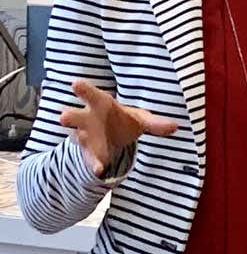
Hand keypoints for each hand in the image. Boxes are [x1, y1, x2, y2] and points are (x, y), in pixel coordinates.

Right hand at [60, 80, 178, 175]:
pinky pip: (91, 159)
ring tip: (83, 140)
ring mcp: (85, 137)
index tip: (75, 83)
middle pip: (74, 116)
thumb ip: (155, 123)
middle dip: (69, 116)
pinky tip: (100, 170)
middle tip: (64, 116)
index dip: (83, 89)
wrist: (112, 138)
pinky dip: (95, 164)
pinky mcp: (89, 153)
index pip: (90, 94)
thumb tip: (175, 126)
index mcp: (100, 104)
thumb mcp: (140, 118)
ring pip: (78, 138)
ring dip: (80, 140)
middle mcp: (87, 119)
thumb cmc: (124, 119)